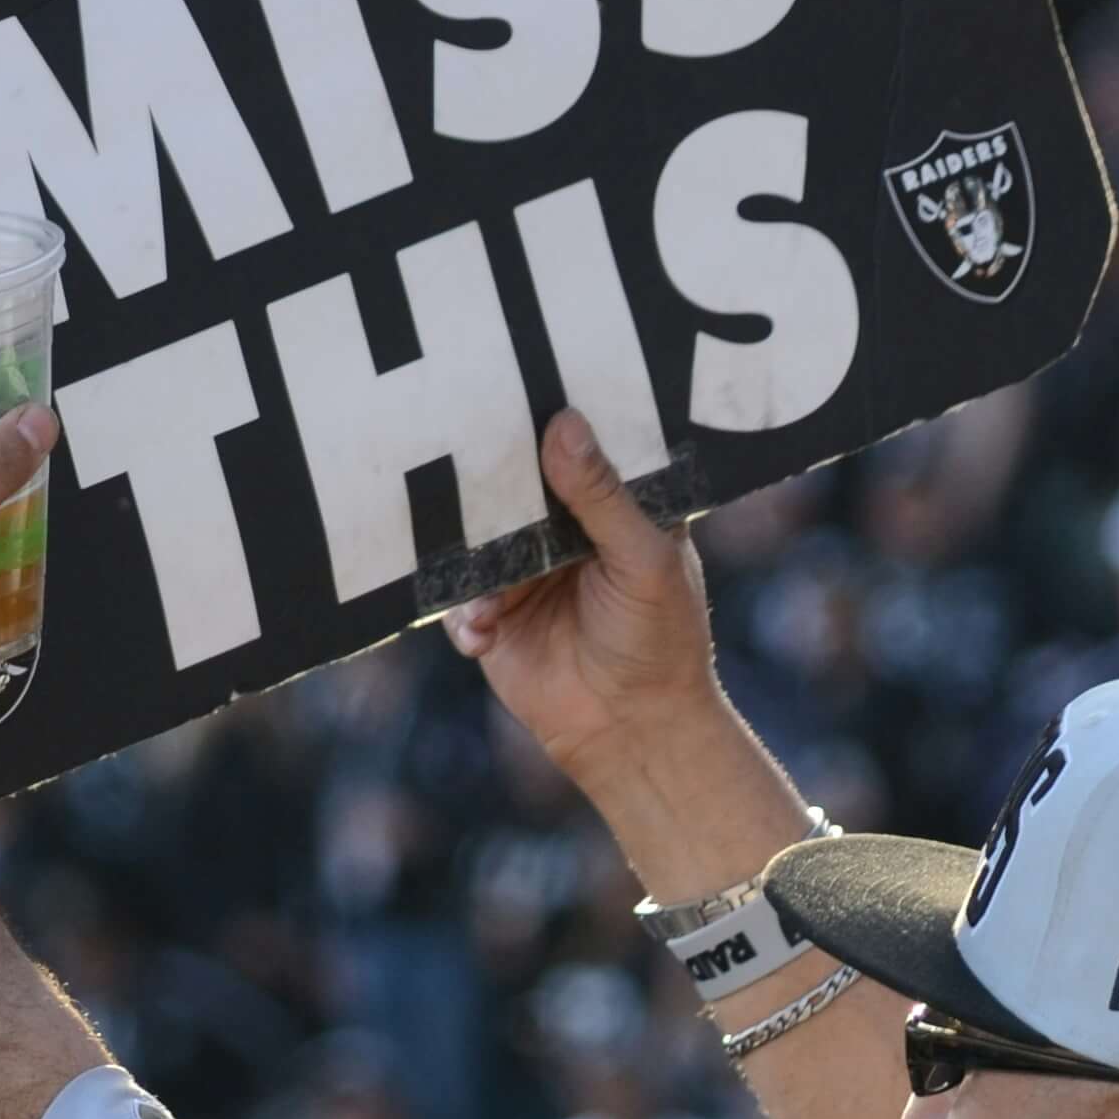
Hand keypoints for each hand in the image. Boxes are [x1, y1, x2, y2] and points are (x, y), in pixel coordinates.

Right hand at [443, 410, 717, 786]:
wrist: (634, 731)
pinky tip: (484, 634)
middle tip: (466, 466)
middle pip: (512, 488)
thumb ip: (601, 496)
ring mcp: (522, 575)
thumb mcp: (642, 559)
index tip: (513, 387)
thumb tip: (562, 424)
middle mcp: (562, 533)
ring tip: (491, 592)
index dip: (547, 421)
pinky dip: (465, 615)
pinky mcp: (492, 619)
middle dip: (488, 484)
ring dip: (472, 561)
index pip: (575, 448)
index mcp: (611, 507)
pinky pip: (457, 602)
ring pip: (475, 543)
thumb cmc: (661, 640)